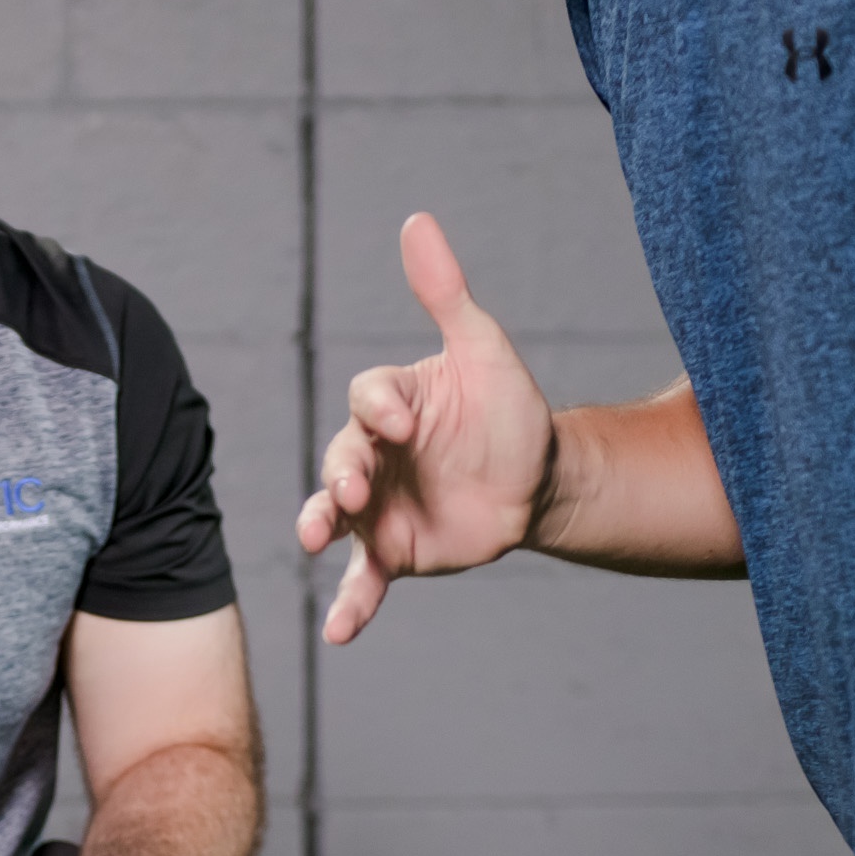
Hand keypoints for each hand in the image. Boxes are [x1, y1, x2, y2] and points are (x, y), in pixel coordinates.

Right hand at [295, 213, 558, 644]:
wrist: (539, 483)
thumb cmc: (509, 410)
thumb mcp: (484, 349)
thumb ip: (445, 293)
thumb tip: (417, 221)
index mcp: (391, 402)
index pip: (368, 397)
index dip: (379, 409)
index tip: (403, 422)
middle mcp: (372, 453)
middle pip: (340, 457)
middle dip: (344, 470)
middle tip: (357, 485)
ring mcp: (376, 506)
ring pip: (337, 513)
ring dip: (323, 523)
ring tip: (315, 538)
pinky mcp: (392, 551)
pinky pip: (363, 579)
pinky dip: (350, 605)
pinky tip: (339, 634)